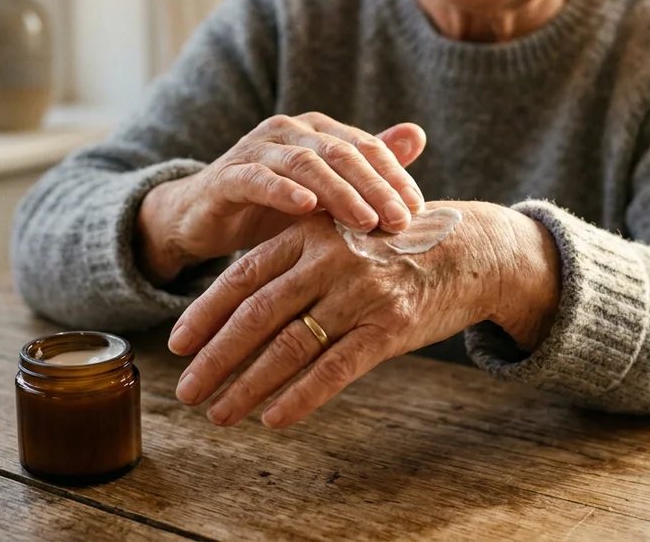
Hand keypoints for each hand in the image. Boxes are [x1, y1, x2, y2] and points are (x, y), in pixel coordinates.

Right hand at [137, 113, 427, 283]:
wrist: (202, 219)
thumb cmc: (270, 208)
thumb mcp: (324, 194)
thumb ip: (366, 167)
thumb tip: (417, 134)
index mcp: (316, 131)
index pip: (365, 146)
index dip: (394, 175)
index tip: (419, 210)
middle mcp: (288, 131)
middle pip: (341, 153)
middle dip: (375, 186)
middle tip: (401, 219)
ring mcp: (255, 149)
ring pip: (305, 164)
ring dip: (339, 192)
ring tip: (366, 220)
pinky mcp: (227, 175)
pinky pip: (257, 178)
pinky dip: (283, 191)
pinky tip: (307, 208)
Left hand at [167, 201, 560, 427]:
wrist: (472, 247)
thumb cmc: (395, 243)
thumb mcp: (341, 231)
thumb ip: (296, 257)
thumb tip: (239, 298)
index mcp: (311, 232)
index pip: (243, 277)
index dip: (205, 313)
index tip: (177, 344)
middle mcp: (331, 260)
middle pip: (257, 315)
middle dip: (215, 358)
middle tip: (186, 390)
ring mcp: (360, 294)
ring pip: (290, 347)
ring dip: (248, 386)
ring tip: (220, 413)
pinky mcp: (389, 327)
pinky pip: (335, 369)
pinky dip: (300, 397)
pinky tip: (273, 419)